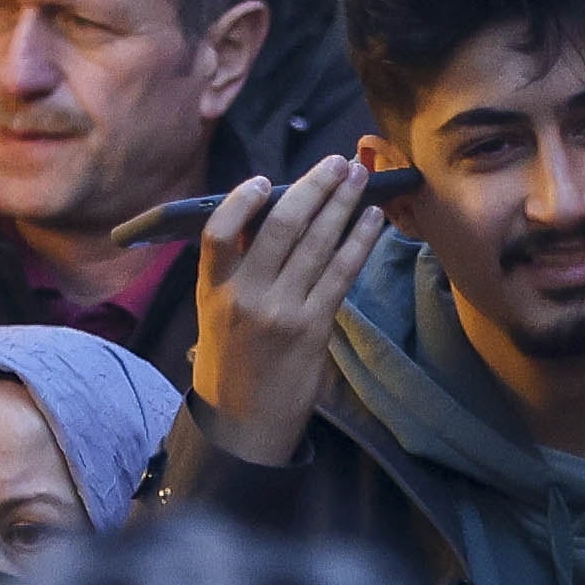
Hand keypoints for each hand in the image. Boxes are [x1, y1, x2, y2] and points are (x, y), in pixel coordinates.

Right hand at [187, 157, 394, 471]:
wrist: (245, 422)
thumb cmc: (232, 360)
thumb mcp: (215, 313)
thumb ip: (237, 269)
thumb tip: (274, 214)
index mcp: (213, 289)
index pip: (219, 232)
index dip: (242, 200)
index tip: (265, 180)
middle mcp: (246, 296)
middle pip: (281, 226)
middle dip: (314, 187)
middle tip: (337, 161)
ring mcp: (282, 311)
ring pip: (317, 243)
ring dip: (342, 203)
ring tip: (359, 175)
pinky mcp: (314, 327)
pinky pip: (341, 272)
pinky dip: (359, 240)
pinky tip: (372, 218)